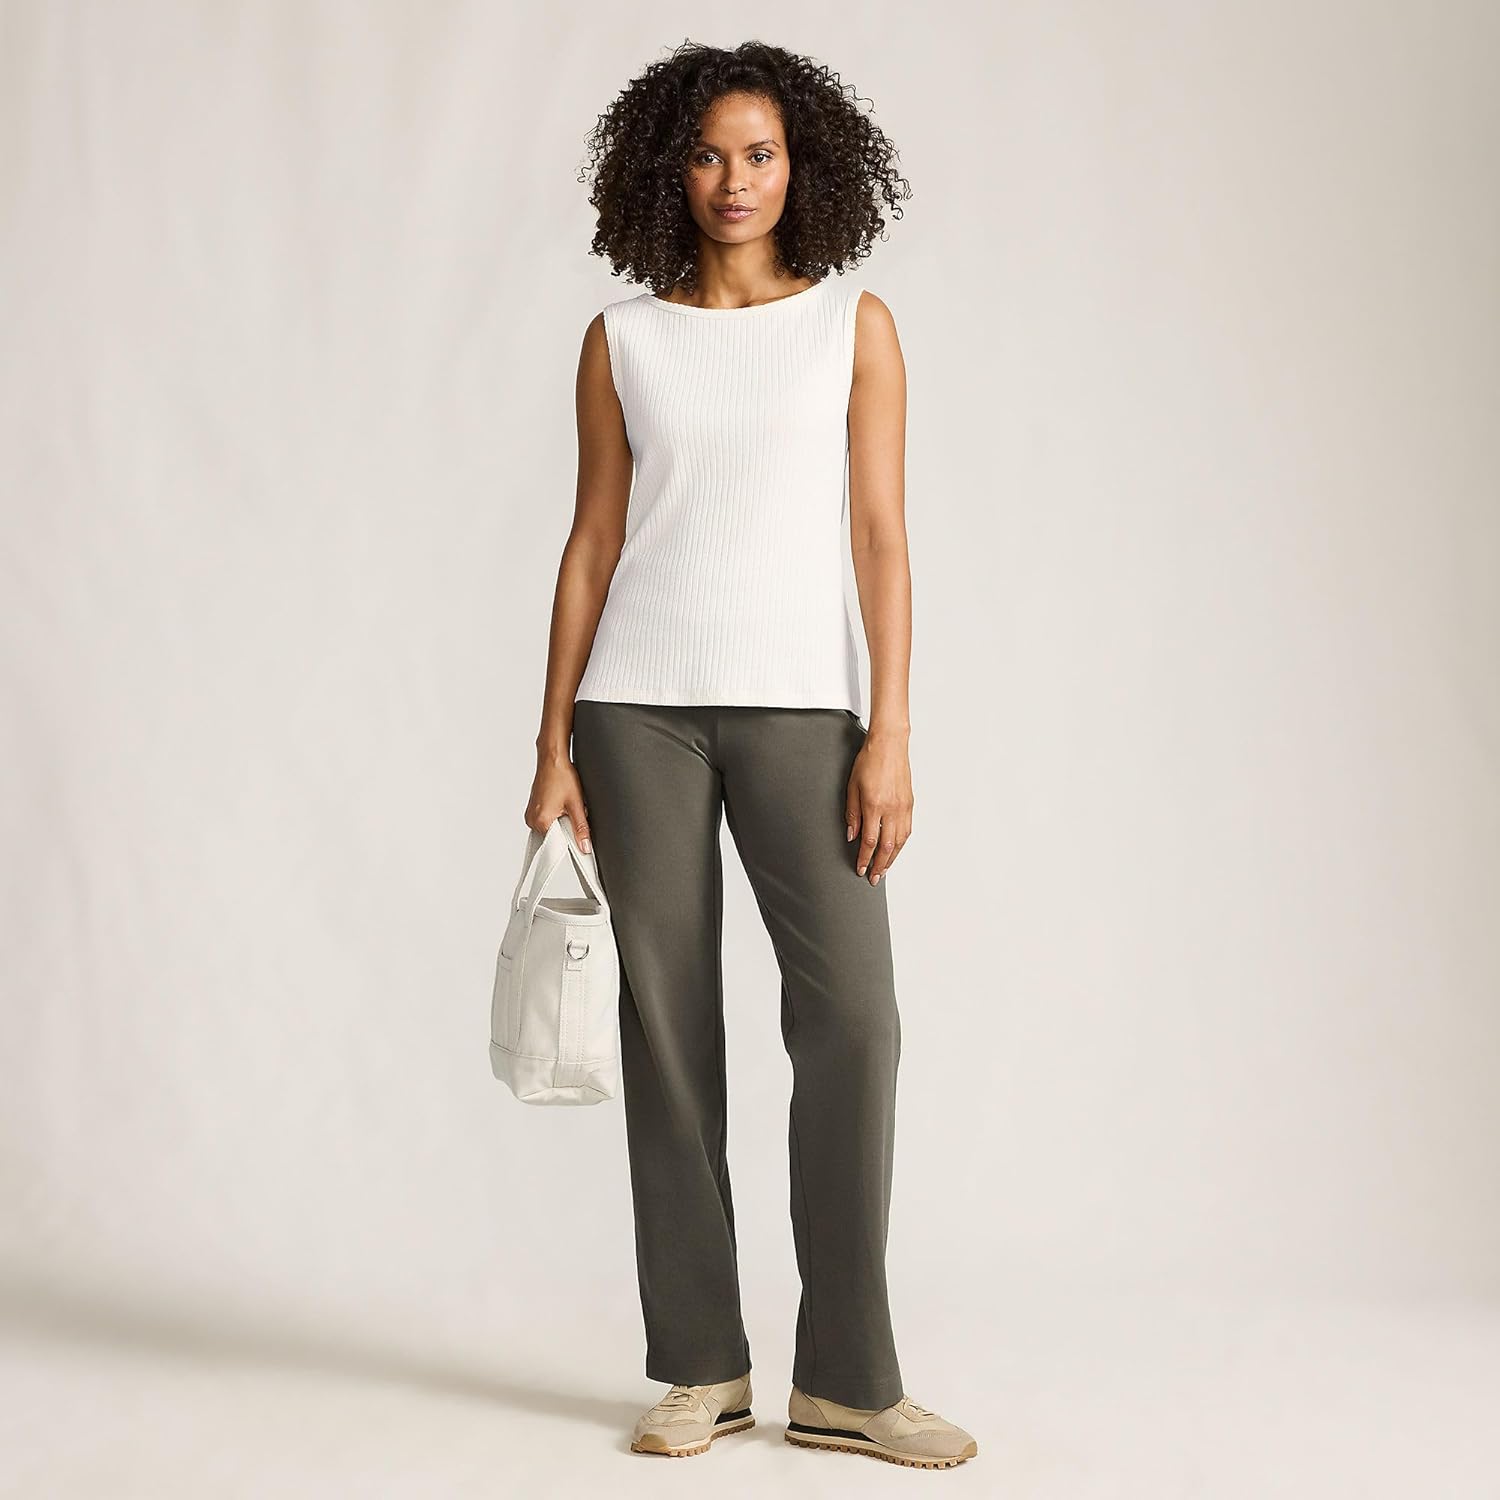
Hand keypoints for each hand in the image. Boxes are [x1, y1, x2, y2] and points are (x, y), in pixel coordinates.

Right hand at [525, 750, 592, 850]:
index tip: (577, 833)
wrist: (553, 759)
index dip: (570, 841)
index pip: (557, 845)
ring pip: (551, 827)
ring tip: (564, 803)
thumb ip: (581, 828)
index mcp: (541, 821)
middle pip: (554, 836)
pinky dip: (555, 815)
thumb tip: (585, 847)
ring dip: (561, 821)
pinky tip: (559, 802)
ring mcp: (531, 814)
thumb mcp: (576, 804)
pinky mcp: (533, 808)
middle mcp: (532, 819)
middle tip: (571, 811)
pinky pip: (546, 819)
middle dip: (566, 828)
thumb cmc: (561, 776)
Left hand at [845, 728, 911, 884]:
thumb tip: (852, 836)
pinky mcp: (910, 804)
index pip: (870, 841)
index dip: (864, 859)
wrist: (889, 745)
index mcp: (874, 805)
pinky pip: (907, 830)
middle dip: (880, 865)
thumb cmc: (869, 761)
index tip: (860, 869)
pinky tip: (895, 850)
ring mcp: (903, 807)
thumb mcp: (852, 787)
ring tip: (884, 869)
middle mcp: (892, 809)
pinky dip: (901, 844)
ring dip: (892, 859)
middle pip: (887, 847)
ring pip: (900, 842)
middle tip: (874, 878)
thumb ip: (852, 814)